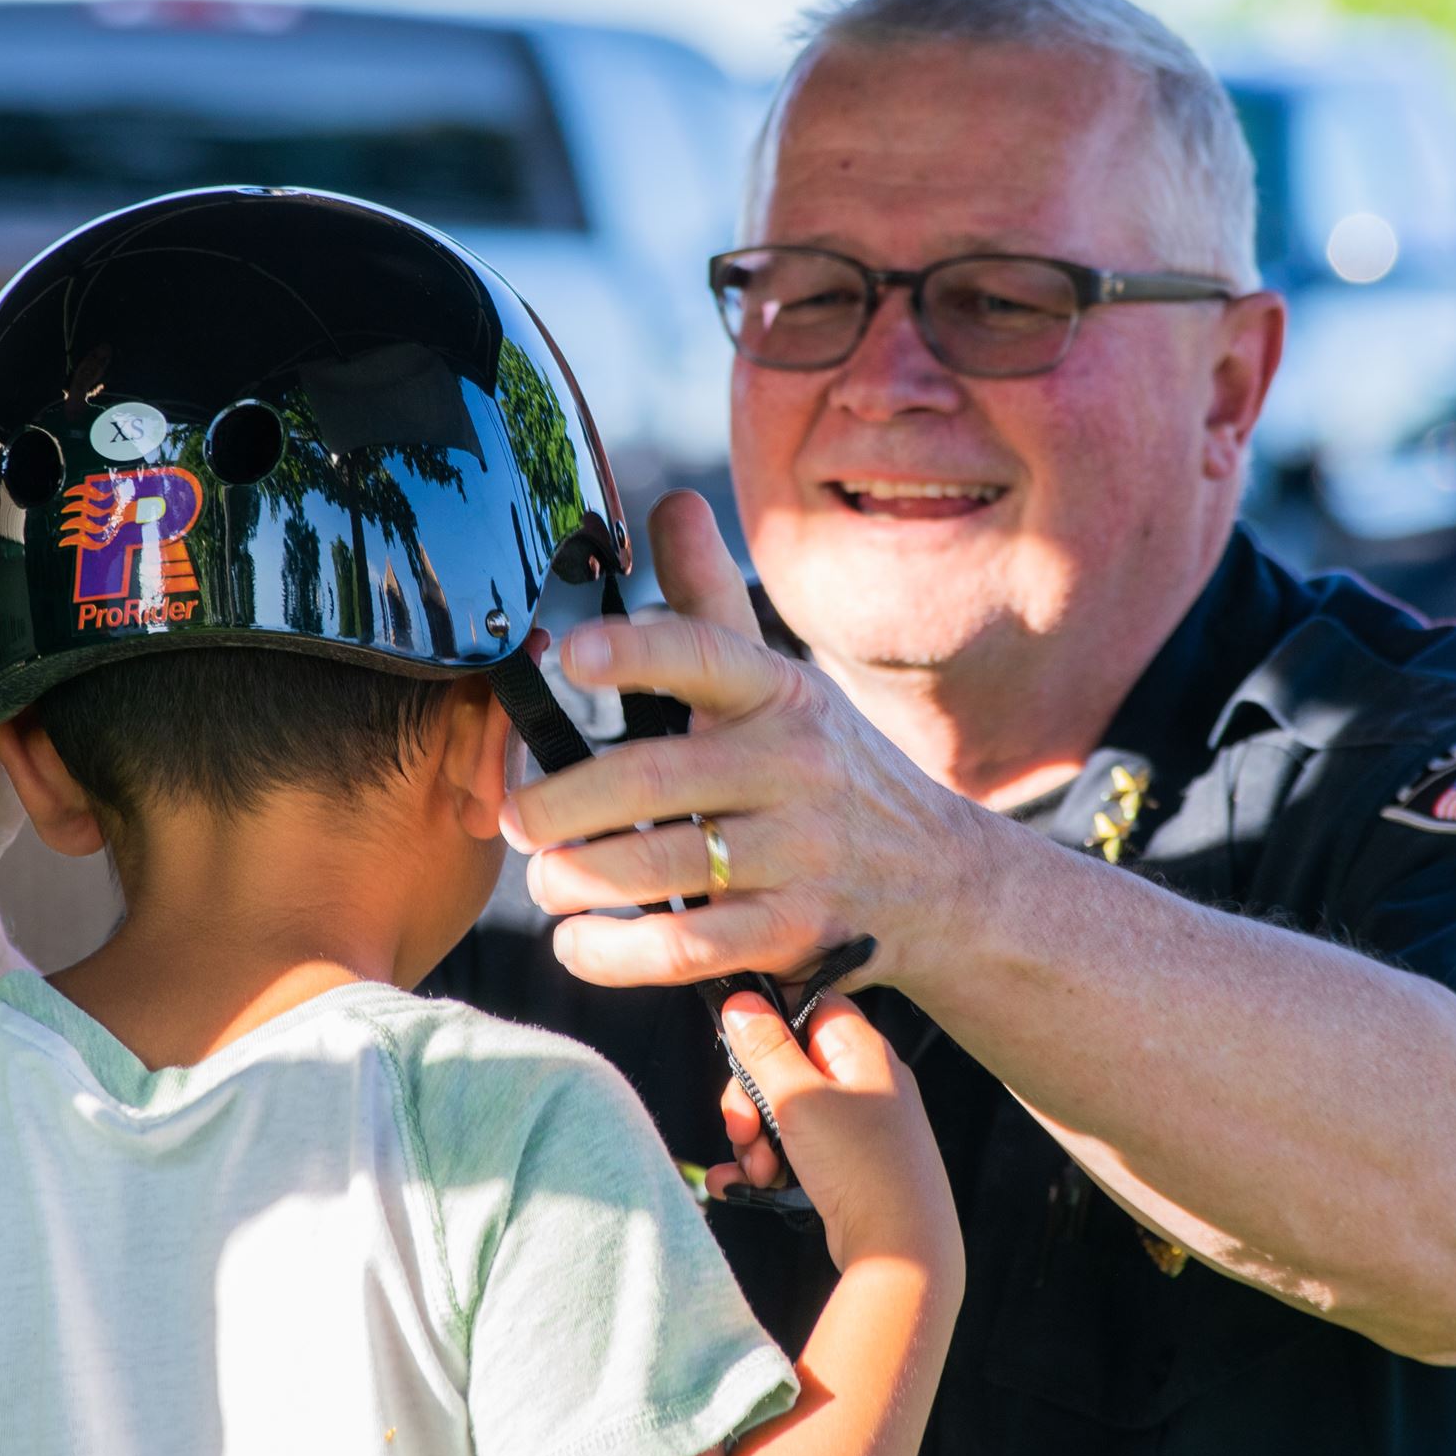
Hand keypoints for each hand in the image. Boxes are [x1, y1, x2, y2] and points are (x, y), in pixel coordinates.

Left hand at [506, 491, 980, 993]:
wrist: (940, 875)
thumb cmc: (827, 767)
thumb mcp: (780, 681)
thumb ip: (710, 600)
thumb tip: (671, 502)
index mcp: (778, 692)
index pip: (703, 654)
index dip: (633, 652)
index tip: (567, 658)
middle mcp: (794, 767)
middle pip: (656, 781)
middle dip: (564, 803)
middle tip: (515, 816)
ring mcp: (800, 853)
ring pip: (664, 869)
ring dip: (579, 878)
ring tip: (542, 878)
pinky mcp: (796, 930)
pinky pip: (690, 948)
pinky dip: (616, 953)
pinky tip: (577, 944)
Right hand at [706, 993, 960, 1275]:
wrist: (902, 1250)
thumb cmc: (861, 1165)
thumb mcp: (800, 1098)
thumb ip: (765, 1048)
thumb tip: (740, 999)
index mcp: (859, 1050)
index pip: (808, 1004)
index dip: (768, 1019)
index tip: (738, 1048)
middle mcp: (860, 1082)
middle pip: (784, 1063)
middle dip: (750, 1100)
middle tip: (744, 1131)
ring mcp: (853, 1125)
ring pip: (781, 1112)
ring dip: (755, 1141)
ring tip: (760, 1173)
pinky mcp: (843, 1164)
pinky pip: (791, 1150)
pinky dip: (764, 1166)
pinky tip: (737, 1185)